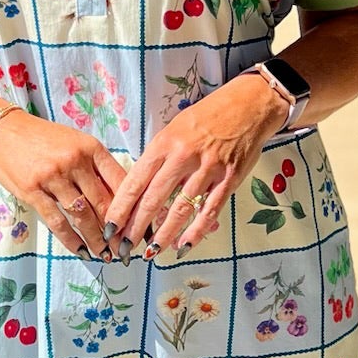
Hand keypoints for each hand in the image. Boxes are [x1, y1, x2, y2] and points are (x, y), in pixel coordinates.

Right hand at [0, 109, 125, 256]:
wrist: (3, 131)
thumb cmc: (44, 139)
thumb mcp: (76, 144)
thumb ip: (96, 168)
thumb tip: (119, 200)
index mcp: (91, 148)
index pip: (120, 181)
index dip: (132, 206)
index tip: (139, 225)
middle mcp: (75, 161)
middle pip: (103, 203)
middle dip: (117, 230)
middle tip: (126, 249)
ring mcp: (53, 177)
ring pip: (82, 216)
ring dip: (96, 239)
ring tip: (105, 254)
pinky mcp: (33, 192)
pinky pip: (57, 222)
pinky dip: (71, 240)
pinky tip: (81, 251)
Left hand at [104, 75, 287, 255]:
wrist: (248, 105)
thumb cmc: (207, 117)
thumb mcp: (174, 129)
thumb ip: (159, 158)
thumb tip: (140, 188)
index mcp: (164, 143)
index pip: (135, 181)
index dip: (120, 208)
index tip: (109, 227)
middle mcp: (183, 156)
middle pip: (153, 199)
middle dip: (135, 228)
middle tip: (124, 247)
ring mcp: (208, 169)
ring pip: (180, 209)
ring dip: (164, 235)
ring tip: (151, 252)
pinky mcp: (229, 179)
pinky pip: (209, 211)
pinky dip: (196, 232)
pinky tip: (184, 246)